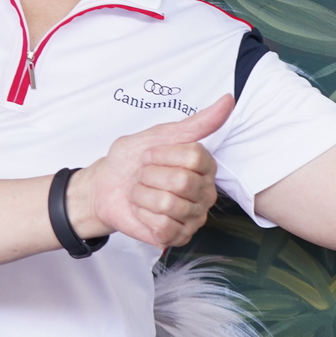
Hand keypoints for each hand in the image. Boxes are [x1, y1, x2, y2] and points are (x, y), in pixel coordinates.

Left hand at [71, 96, 230, 247]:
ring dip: (143, 196)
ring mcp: (195, 216)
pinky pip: (163, 226)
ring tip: (141, 193)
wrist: (106, 186)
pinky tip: (142, 211)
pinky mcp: (180, 237)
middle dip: (150, 176)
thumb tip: (228, 100)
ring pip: (169, 205)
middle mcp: (206, 192)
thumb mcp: (159, 135)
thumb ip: (196, 123)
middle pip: (181, 182)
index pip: (194, 157)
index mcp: (204, 166)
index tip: (149, 154)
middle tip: (143, 176)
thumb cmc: (132, 160)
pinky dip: (143, 215)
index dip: (163, 155)